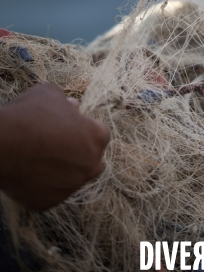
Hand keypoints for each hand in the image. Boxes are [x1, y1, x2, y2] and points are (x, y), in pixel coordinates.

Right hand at [0, 84, 109, 210]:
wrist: (0, 144)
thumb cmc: (29, 114)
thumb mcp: (51, 94)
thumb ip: (66, 103)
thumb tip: (72, 108)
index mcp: (97, 137)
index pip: (100, 133)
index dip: (85, 127)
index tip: (70, 125)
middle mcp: (90, 165)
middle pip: (92, 160)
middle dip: (80, 153)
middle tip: (58, 144)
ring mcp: (70, 187)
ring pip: (71, 178)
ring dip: (61, 170)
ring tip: (38, 157)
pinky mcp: (48, 202)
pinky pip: (49, 192)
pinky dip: (42, 184)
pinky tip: (28, 171)